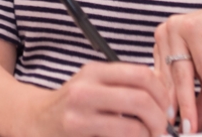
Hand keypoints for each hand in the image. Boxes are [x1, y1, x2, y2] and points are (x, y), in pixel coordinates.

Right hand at [32, 61, 174, 136]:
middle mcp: (85, 90)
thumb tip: (162, 99)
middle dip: (160, 119)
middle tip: (162, 129)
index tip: (166, 107)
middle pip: (141, 100)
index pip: (141, 75)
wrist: (35, 120)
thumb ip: (122, 86)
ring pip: (133, 127)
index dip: (162, 93)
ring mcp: (79, 116)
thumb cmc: (71, 105)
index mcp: (94, 72)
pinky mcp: (78, 134)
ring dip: (148, 136)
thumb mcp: (93, 85)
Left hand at [153, 0, 201, 131]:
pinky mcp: (195, 26)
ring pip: (182, 73)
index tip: (171, 128)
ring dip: (189, 102)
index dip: (167, 105)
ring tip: (193, 125)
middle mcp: (166, 31)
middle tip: (183, 131)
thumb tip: (191, 127)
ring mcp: (179, 26)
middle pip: (170, 78)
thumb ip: (199, 101)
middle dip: (177, 109)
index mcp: (164, 41)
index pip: (161, 79)